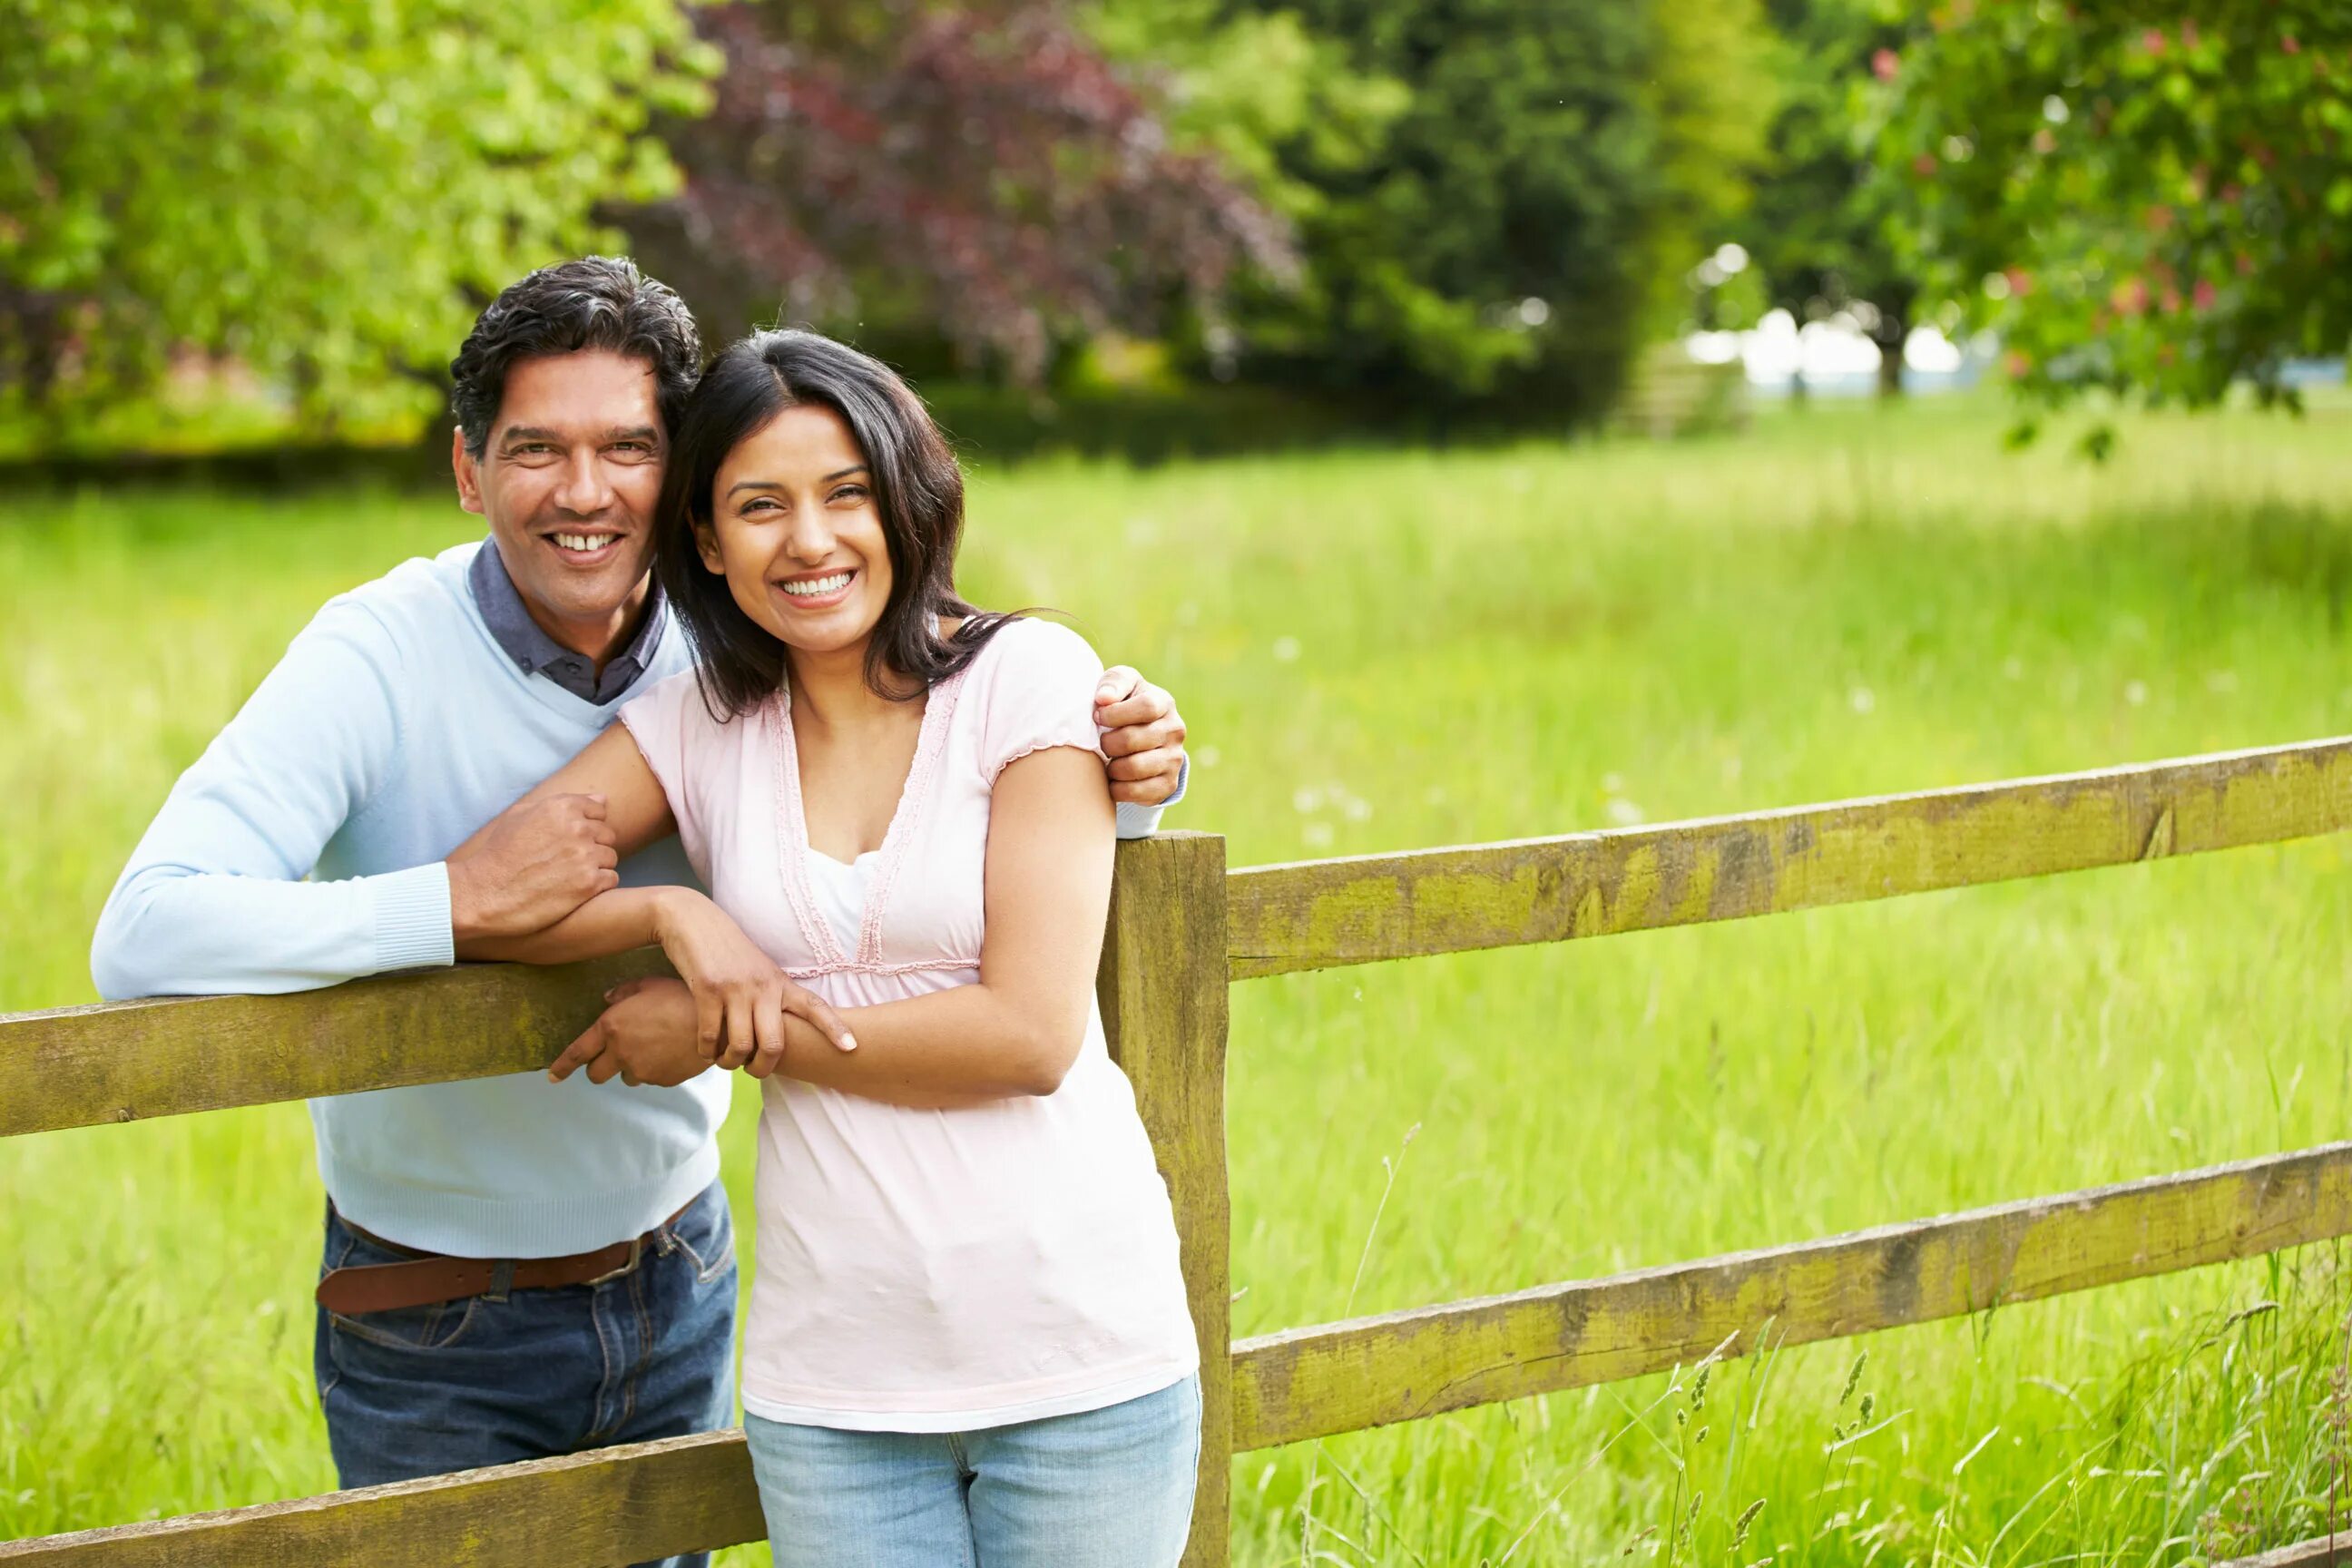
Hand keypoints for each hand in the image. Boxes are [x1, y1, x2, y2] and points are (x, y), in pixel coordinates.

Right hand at [449, 793, 617, 941]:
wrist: (484, 893)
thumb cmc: (499, 854)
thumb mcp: (519, 816)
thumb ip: (563, 803)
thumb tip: (602, 798)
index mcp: (562, 807)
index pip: (599, 811)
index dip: (586, 827)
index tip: (567, 842)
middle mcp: (577, 828)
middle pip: (607, 835)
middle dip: (592, 847)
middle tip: (567, 863)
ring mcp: (585, 856)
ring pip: (610, 858)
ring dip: (595, 868)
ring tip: (568, 878)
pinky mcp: (589, 884)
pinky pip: (611, 880)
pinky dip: (597, 887)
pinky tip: (575, 891)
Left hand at [547, 977, 709, 1086]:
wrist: (716, 1023)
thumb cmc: (681, 996)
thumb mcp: (649, 984)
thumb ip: (624, 992)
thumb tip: (608, 998)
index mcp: (611, 1027)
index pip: (577, 1053)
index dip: (562, 1067)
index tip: (553, 1077)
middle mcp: (621, 1052)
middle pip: (596, 1074)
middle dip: (599, 1068)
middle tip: (611, 1057)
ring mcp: (641, 1070)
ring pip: (626, 1077)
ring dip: (631, 1067)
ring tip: (653, 1048)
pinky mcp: (661, 1081)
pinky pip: (650, 1078)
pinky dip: (655, 1068)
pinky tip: (671, 1051)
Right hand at [651, 889, 856, 1074]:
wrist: (694, 921)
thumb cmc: (729, 952)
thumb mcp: (759, 971)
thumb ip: (771, 998)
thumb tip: (775, 1036)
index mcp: (780, 983)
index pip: (814, 1006)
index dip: (834, 1028)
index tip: (852, 1047)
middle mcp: (762, 987)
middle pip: (773, 1044)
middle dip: (763, 1068)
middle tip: (753, 1071)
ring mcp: (735, 988)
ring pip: (741, 1046)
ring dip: (730, 1062)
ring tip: (725, 1060)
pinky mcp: (707, 989)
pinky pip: (711, 1036)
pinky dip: (707, 1051)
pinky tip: (706, 1049)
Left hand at [1094, 666, 1187, 807]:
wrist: (1142, 736)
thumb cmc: (1124, 704)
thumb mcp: (1121, 684)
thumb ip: (1114, 683)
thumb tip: (1103, 699)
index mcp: (1164, 703)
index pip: (1146, 707)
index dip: (1115, 714)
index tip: (1097, 717)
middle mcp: (1175, 730)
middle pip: (1132, 739)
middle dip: (1107, 742)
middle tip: (1102, 743)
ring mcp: (1174, 759)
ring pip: (1134, 768)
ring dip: (1111, 766)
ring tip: (1108, 760)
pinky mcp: (1168, 784)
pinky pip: (1136, 792)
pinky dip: (1117, 788)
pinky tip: (1114, 779)